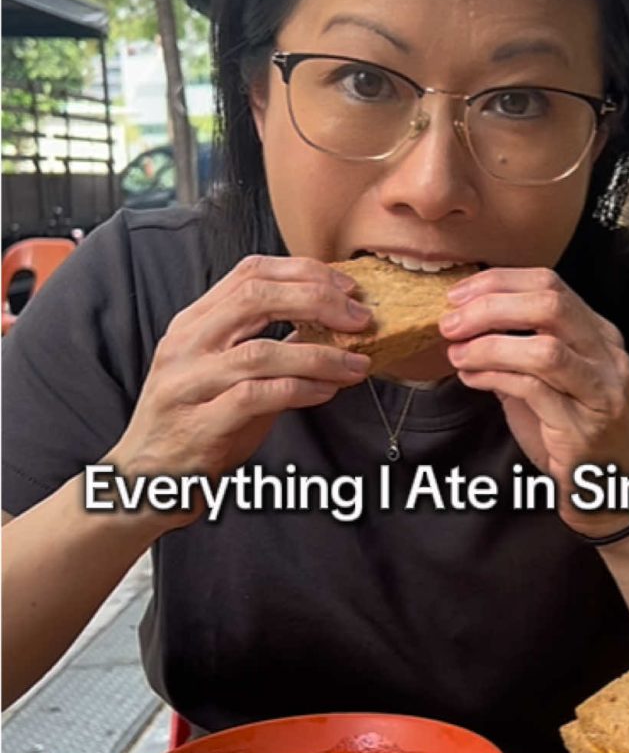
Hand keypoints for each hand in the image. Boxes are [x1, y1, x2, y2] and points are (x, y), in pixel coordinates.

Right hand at [106, 254, 370, 527]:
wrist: (145, 479)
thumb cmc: (197, 424)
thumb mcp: (227, 374)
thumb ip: (266, 345)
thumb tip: (329, 326)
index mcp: (193, 323)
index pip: (249, 274)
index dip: (303, 273)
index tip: (346, 287)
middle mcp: (185, 345)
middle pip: (255, 298)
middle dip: (316, 301)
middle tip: (359, 318)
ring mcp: (188, 385)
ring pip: (260, 352)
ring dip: (319, 356)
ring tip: (356, 363)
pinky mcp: (199, 425)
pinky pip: (256, 398)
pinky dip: (299, 390)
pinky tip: (327, 392)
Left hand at [439, 267, 628, 538]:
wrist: (610, 493)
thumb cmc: (572, 437)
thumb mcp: (545, 384)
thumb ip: (515, 352)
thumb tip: (464, 325)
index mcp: (599, 335)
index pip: (550, 283)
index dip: (498, 282)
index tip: (458, 295)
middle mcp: (607, 356)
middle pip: (550, 305)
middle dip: (491, 307)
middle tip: (451, 322)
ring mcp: (601, 391)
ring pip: (544, 349)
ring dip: (489, 347)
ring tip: (457, 354)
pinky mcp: (585, 427)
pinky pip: (535, 390)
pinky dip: (495, 378)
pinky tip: (471, 379)